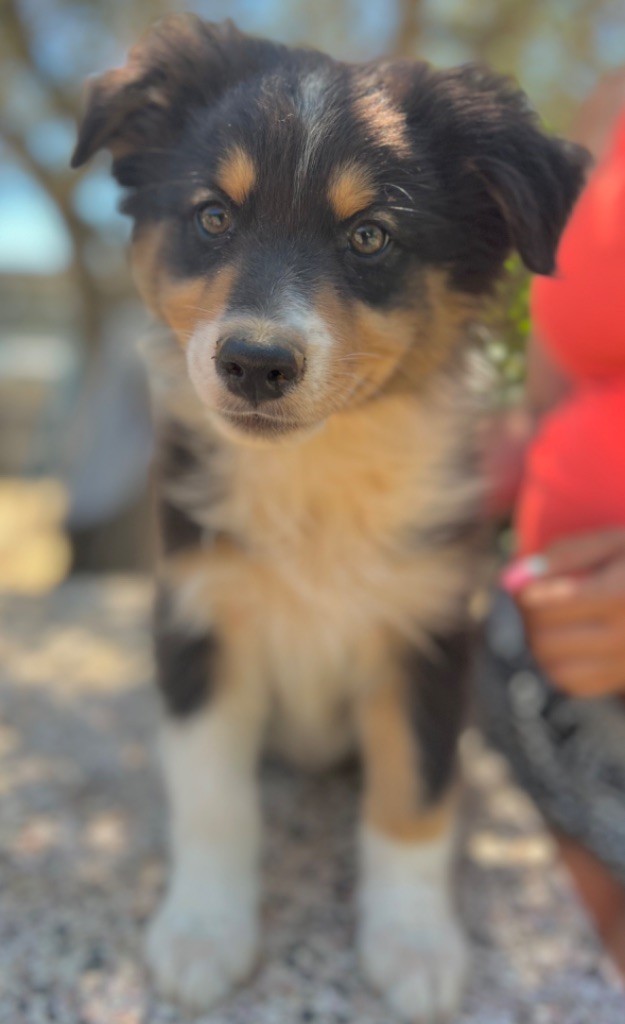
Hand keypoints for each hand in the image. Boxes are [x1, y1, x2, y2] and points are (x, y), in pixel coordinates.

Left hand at [502, 529, 624, 697]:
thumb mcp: (614, 542)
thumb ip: (568, 553)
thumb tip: (521, 573)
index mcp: (622, 593)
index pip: (553, 603)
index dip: (527, 592)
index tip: (523, 582)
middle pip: (547, 636)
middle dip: (529, 616)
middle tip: (530, 599)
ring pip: (552, 663)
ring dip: (538, 640)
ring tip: (548, 618)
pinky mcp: (622, 681)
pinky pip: (570, 680)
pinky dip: (557, 662)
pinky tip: (566, 640)